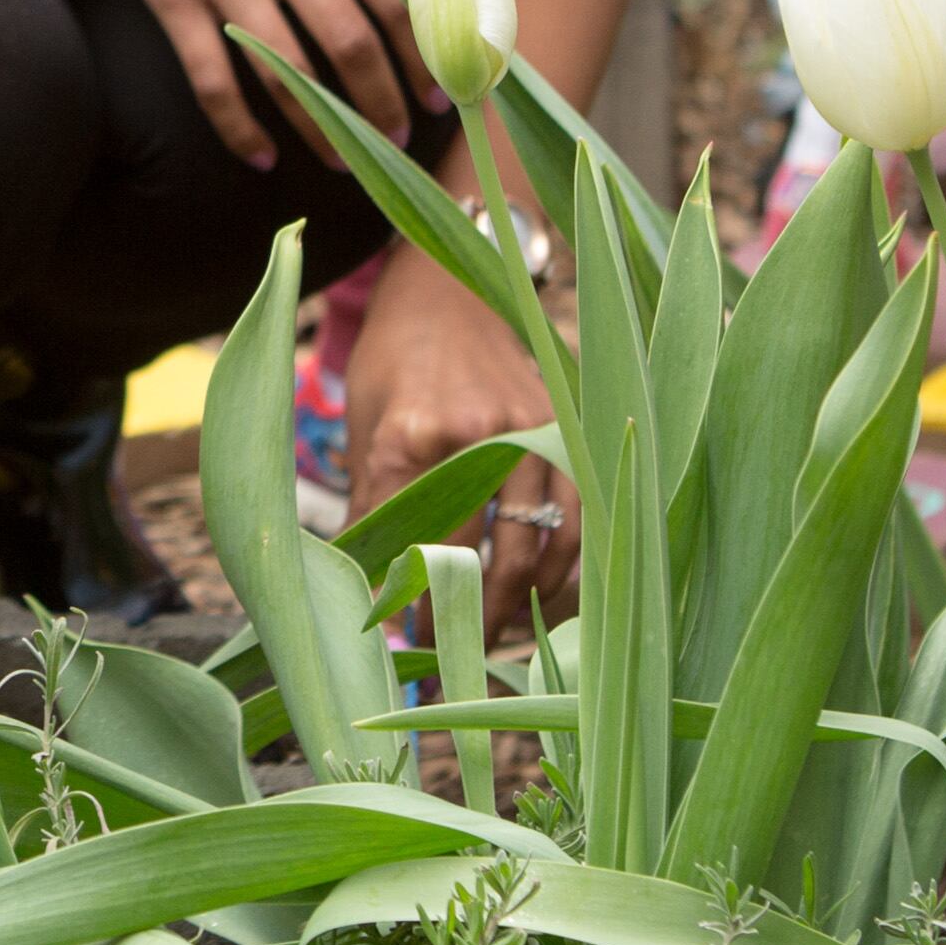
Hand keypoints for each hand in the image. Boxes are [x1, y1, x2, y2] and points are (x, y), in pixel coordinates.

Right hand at [55, 0, 425, 167]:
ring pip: (289, 71)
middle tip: (402, 134)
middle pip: (354, 40)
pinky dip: (240, 129)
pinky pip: (214, 80)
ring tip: (343, 158)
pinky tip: (263, 157)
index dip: (430, 51)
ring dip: (323, 128)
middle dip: (386, 101)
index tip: (444, 88)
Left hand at [345, 249, 575, 641]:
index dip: (420, 606)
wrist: (448, 289)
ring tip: (499, 637)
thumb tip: (370, 594)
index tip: (414, 647)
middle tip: (459, 656)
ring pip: (546, 545)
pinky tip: (545, 593)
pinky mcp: (565, 428)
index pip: (423, 546)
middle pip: (492, 556)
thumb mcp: (364, 428)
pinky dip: (568, 565)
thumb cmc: (394, 361)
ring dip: (526, 603)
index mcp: (415, 435)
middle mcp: (481, 434)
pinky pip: (581, 516)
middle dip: (476, 620)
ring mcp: (533, 429)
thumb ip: (373, 509)